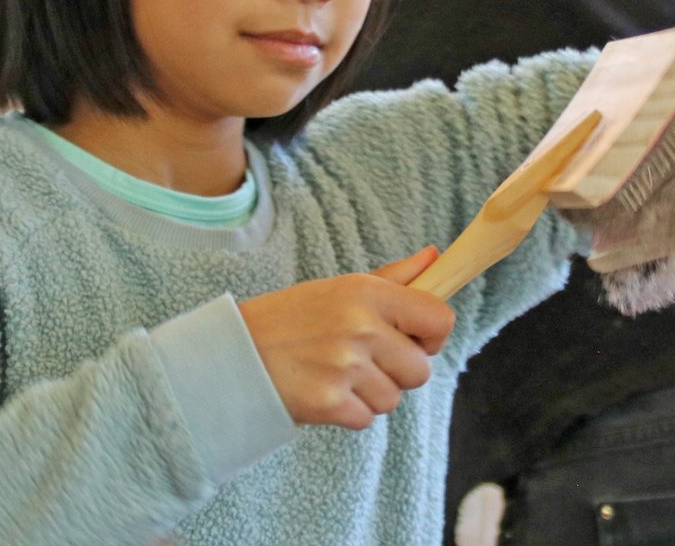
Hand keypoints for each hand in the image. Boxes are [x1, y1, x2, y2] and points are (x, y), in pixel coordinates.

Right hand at [238, 246, 454, 428]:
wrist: (234, 353)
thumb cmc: (294, 317)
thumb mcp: (343, 286)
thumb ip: (395, 278)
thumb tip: (435, 257)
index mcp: (368, 293)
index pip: (440, 319)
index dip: (433, 334)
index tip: (415, 337)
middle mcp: (361, 327)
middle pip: (420, 370)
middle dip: (399, 371)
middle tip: (367, 359)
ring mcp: (345, 367)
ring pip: (393, 398)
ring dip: (372, 393)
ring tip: (339, 373)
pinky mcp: (329, 403)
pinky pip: (367, 419)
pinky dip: (350, 412)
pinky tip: (326, 390)